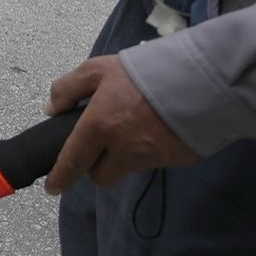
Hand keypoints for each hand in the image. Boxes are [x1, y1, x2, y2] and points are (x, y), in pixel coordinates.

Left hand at [42, 56, 199, 194]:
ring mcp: (151, 158)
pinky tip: (157, 128)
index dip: (61, 177)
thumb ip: (69, 88)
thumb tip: (52, 109)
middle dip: (98, 167)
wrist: (203, 77)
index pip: (73, 162)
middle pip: (102, 177)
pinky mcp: (175, 161)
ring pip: (129, 168)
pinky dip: (151, 150)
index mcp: (99, 126)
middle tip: (102, 146)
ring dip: (126, 156)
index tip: (53, 186)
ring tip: (136, 126)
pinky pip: (155, 161)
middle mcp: (123, 149)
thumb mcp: (99, 69)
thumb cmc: (145, 71)